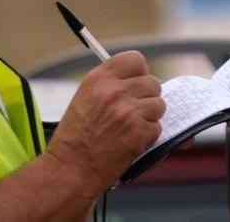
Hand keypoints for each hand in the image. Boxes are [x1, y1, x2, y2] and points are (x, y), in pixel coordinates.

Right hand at [45, 51, 164, 196]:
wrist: (70, 169)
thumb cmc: (76, 137)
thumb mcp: (84, 98)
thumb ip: (109, 84)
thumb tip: (138, 79)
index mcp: (99, 79)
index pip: (135, 59)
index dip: (140, 73)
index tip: (136, 83)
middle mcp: (114, 91)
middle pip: (152, 83)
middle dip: (147, 97)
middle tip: (134, 111)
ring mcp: (128, 112)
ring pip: (159, 105)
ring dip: (150, 117)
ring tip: (131, 127)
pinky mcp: (138, 133)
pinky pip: (157, 127)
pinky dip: (148, 136)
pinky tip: (130, 141)